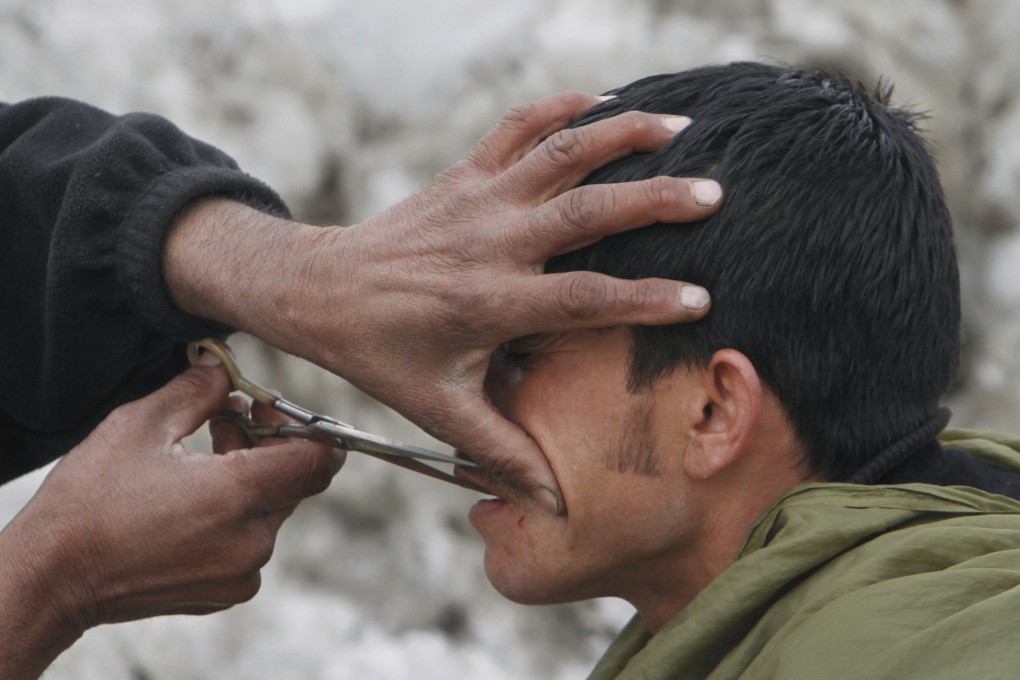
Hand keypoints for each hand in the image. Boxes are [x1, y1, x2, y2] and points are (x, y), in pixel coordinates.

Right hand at [0, 361, 342, 678]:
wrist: (53, 576)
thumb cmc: (90, 502)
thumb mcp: (140, 425)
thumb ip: (197, 390)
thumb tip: (224, 370)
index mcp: (239, 495)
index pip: (318, 459)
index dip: (303, 428)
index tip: (268, 410)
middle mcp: (253, 540)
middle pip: (295, 481)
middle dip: (267, 445)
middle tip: (226, 421)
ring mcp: (242, 571)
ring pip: (272, 510)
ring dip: (250, 479)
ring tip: (202, 458)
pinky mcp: (228, 590)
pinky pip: (251, 541)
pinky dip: (236, 515)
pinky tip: (194, 500)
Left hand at [165, 92, 721, 513]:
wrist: (320, 291)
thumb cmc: (383, 354)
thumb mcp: (440, 410)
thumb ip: (502, 450)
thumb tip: (557, 503)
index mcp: (489, 304)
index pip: (583, 298)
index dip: (644, 298)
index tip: (700, 299)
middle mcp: (488, 243)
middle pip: (584, 212)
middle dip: (654, 200)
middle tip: (714, 195)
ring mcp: (476, 200)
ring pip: (557, 153)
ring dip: (621, 134)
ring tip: (681, 129)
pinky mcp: (463, 174)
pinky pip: (516, 127)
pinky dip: (561, 106)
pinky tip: (605, 99)